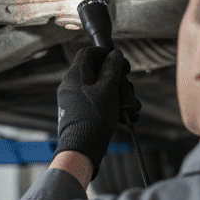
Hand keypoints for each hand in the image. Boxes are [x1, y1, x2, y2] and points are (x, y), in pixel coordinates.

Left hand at [53, 49, 139, 169]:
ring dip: (116, 93)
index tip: (119, 63)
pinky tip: (123, 114)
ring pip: (98, 88)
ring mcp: (73, 99)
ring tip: (129, 105)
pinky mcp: (77, 111)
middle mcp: (70, 85)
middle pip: (95, 71)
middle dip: (115, 77)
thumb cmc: (95, 116)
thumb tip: (114, 54)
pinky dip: (109, 104)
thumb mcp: (109, 88)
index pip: (88, 53)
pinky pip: (94, 101)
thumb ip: (112, 68)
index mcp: (74, 74)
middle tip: (126, 86)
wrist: (82, 146)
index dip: (104, 53)